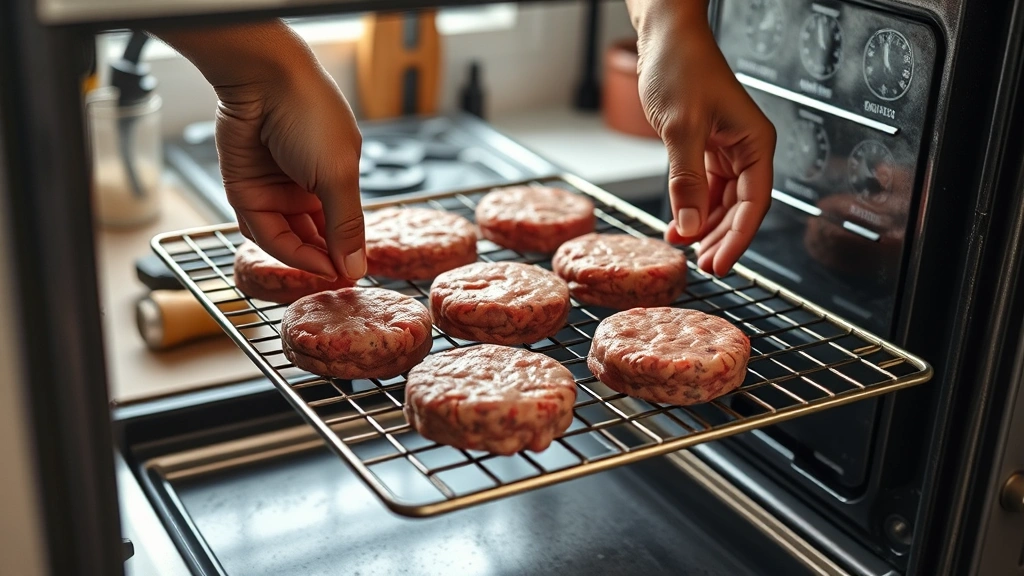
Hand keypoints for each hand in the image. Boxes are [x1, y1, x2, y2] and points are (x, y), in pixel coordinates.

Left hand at [216, 66, 364, 280]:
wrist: (263, 82)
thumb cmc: (310, 115)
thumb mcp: (338, 174)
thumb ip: (346, 224)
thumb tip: (359, 266)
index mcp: (336, 179)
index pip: (342, 227)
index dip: (346, 252)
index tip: (353, 276)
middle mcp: (305, 187)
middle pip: (314, 237)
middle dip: (323, 259)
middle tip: (334, 278)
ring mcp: (274, 189)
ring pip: (286, 238)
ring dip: (300, 255)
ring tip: (317, 267)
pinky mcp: (245, 189)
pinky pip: (259, 227)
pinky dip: (273, 242)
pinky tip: (292, 252)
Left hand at [629, 1, 775, 275]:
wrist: (664, 38)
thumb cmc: (681, 67)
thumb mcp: (681, 128)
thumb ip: (686, 179)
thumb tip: (689, 224)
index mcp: (754, 142)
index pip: (754, 202)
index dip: (738, 237)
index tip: (720, 264)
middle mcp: (745, 148)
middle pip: (740, 207)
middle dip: (721, 237)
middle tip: (704, 265)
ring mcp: (725, 149)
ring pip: (722, 201)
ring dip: (704, 226)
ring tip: (687, 250)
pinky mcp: (705, 147)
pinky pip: (705, 187)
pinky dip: (692, 207)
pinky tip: (677, 226)